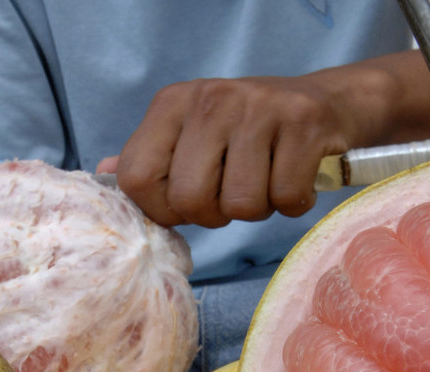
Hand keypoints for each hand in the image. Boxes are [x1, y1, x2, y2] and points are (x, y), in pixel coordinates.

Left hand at [99, 70, 389, 228]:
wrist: (326, 105)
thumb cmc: (248, 135)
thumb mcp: (191, 137)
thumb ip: (151, 161)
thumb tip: (104, 176)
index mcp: (172, 104)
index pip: (137, 179)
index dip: (161, 210)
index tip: (185, 204)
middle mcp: (210, 99)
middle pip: (189, 200)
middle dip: (214, 215)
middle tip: (232, 194)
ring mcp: (258, 108)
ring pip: (240, 205)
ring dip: (257, 210)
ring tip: (265, 182)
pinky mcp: (303, 123)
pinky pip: (285, 198)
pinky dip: (293, 203)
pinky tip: (294, 179)